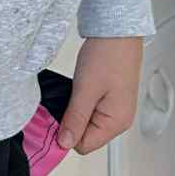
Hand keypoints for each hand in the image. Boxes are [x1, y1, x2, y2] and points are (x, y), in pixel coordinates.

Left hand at [59, 36, 143, 153]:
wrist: (118, 30)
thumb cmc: (108, 55)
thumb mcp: (85, 90)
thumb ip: (75, 119)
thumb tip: (65, 143)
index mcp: (116, 122)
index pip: (83, 146)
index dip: (65, 134)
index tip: (54, 117)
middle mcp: (120, 120)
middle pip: (85, 136)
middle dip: (70, 122)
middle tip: (64, 99)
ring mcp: (116, 109)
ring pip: (86, 123)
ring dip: (74, 111)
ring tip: (73, 91)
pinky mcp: (111, 99)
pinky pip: (91, 111)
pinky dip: (80, 103)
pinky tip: (78, 88)